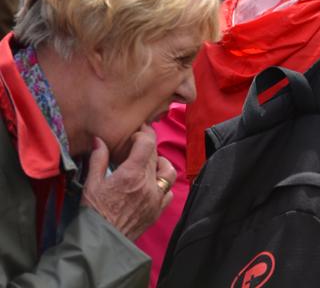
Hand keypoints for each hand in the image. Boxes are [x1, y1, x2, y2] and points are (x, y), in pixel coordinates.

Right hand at [82, 125, 176, 240]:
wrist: (100, 245)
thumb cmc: (93, 214)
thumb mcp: (91, 185)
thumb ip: (98, 159)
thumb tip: (100, 140)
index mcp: (131, 174)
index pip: (148, 143)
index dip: (144, 134)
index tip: (136, 134)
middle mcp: (147, 185)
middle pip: (155, 155)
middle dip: (147, 147)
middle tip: (136, 147)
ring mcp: (155, 199)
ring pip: (168, 171)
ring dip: (160, 163)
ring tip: (148, 164)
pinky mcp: (156, 212)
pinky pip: (169, 192)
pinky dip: (164, 184)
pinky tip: (152, 184)